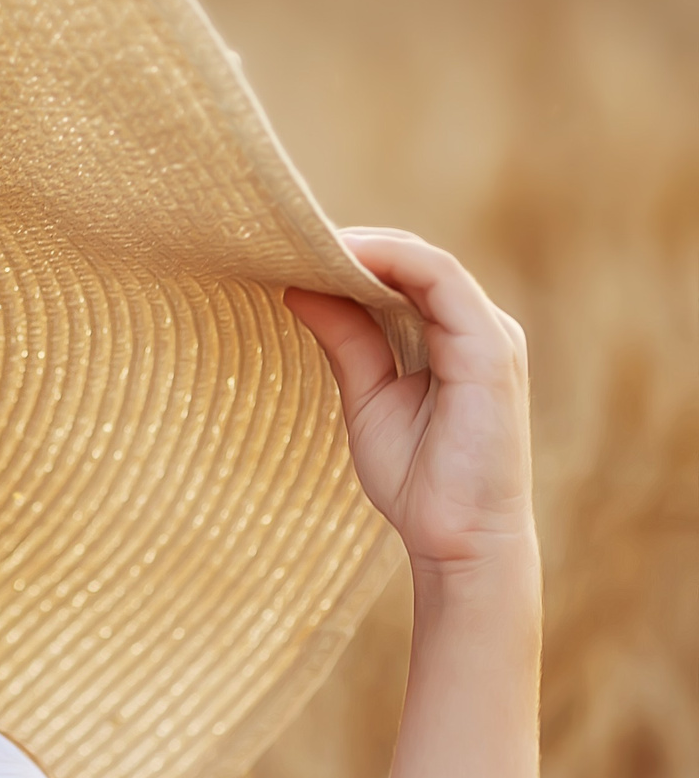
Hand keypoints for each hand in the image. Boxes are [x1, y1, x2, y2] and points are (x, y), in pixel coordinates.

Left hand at [287, 229, 533, 578]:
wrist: (458, 540)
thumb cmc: (418, 479)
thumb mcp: (367, 397)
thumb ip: (345, 341)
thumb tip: (295, 288)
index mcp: (453, 337)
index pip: (404, 274)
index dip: (351, 255)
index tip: (288, 249)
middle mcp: (477, 328)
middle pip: (413, 261)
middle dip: (352, 245)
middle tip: (285, 238)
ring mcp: (490, 335)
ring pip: (427, 263)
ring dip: (366, 246)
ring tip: (304, 242)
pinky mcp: (491, 349)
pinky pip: (442, 282)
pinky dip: (393, 262)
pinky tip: (343, 260)